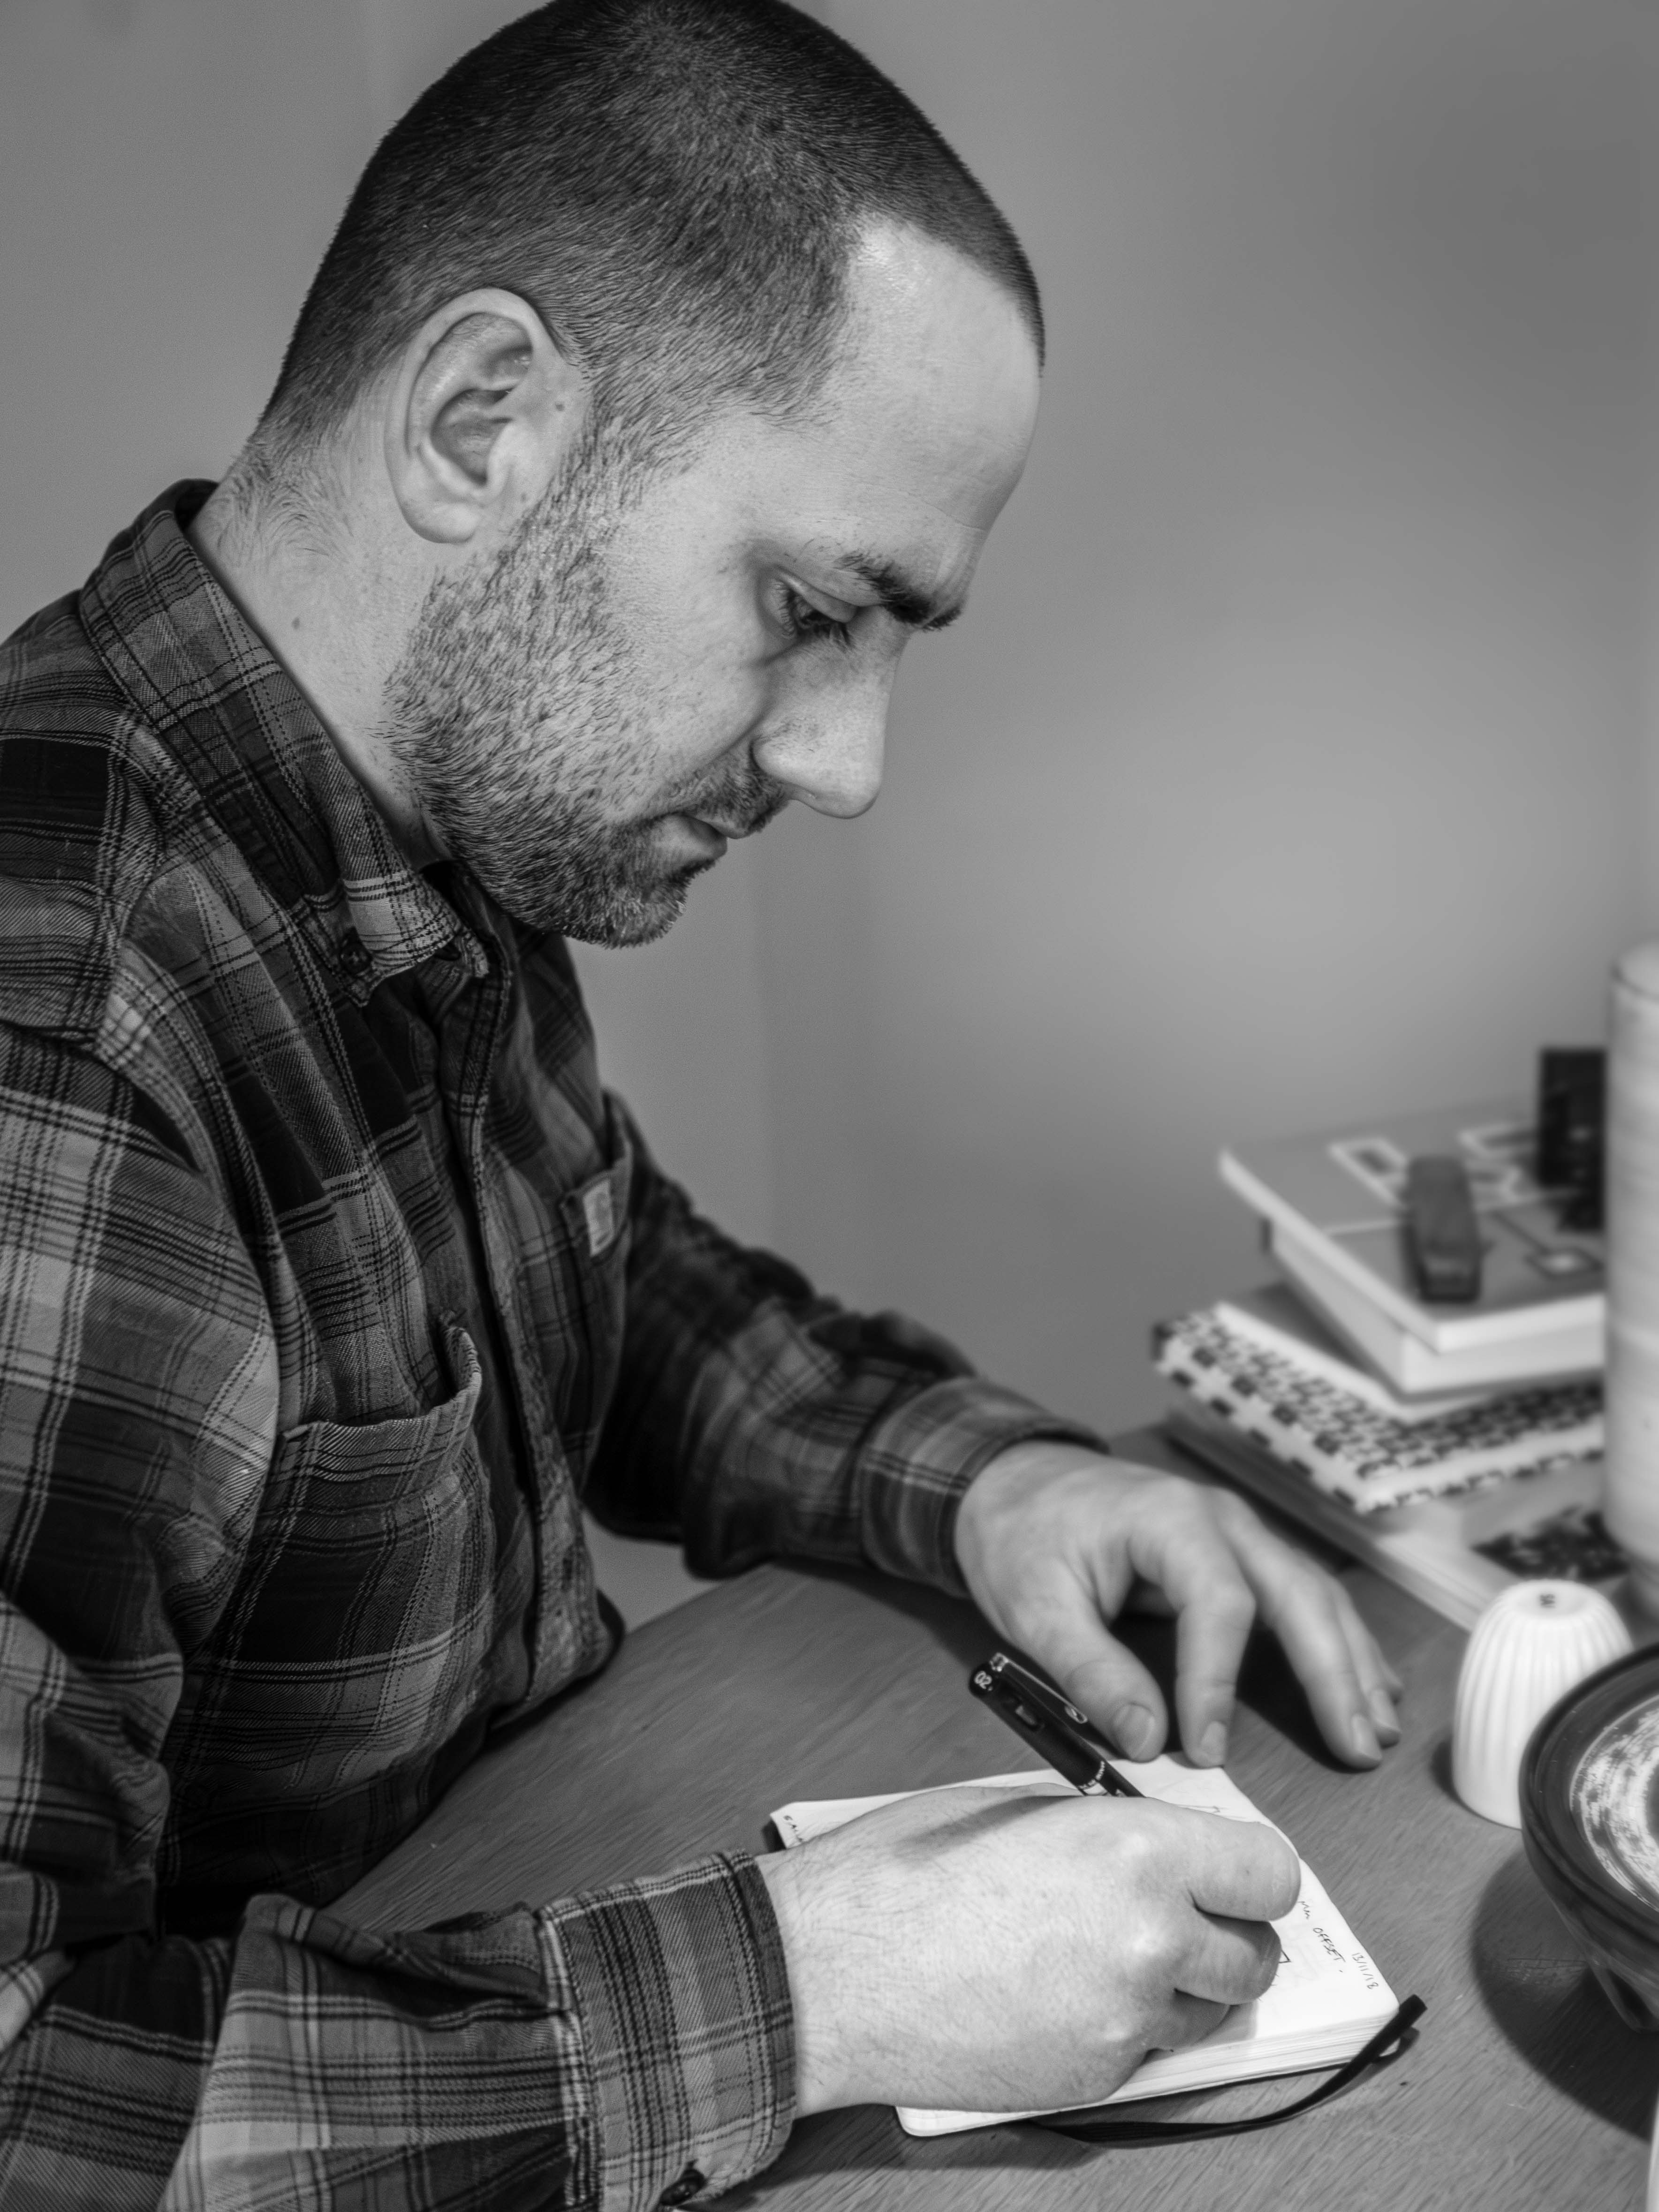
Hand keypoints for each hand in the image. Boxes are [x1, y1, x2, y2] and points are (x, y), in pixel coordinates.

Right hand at [757, 1782, 1298, 2114]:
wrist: (835, 1967)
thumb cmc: (907, 1873)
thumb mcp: (1021, 1809)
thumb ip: (1110, 1828)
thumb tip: (1160, 1844)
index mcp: (1138, 1849)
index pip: (1271, 1873)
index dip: (1251, 1875)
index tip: (1231, 1875)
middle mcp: (1151, 1935)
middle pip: (1257, 1957)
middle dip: (1226, 1937)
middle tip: (1179, 1919)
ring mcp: (1125, 2017)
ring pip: (1208, 2011)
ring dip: (1177, 1987)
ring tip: (1101, 1954)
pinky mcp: (1094, 2076)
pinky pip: (1144, 2051)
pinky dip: (1119, 2027)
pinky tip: (1054, 1993)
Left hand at [953, 1443, 1400, 1768]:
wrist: (1014, 1478)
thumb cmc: (1021, 1534)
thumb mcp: (1034, 1605)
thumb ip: (1089, 1672)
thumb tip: (1146, 1740)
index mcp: (1169, 1519)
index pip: (1219, 1603)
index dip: (1218, 1680)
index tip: (1208, 1749)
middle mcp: (1219, 1519)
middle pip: (1294, 1592)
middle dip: (1332, 1672)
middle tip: (1356, 1746)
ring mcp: (1236, 1532)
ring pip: (1312, 1593)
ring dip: (1349, 1661)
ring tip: (1374, 1731)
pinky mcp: (1237, 1553)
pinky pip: (1300, 1594)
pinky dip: (1337, 1641)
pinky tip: (1367, 1684)